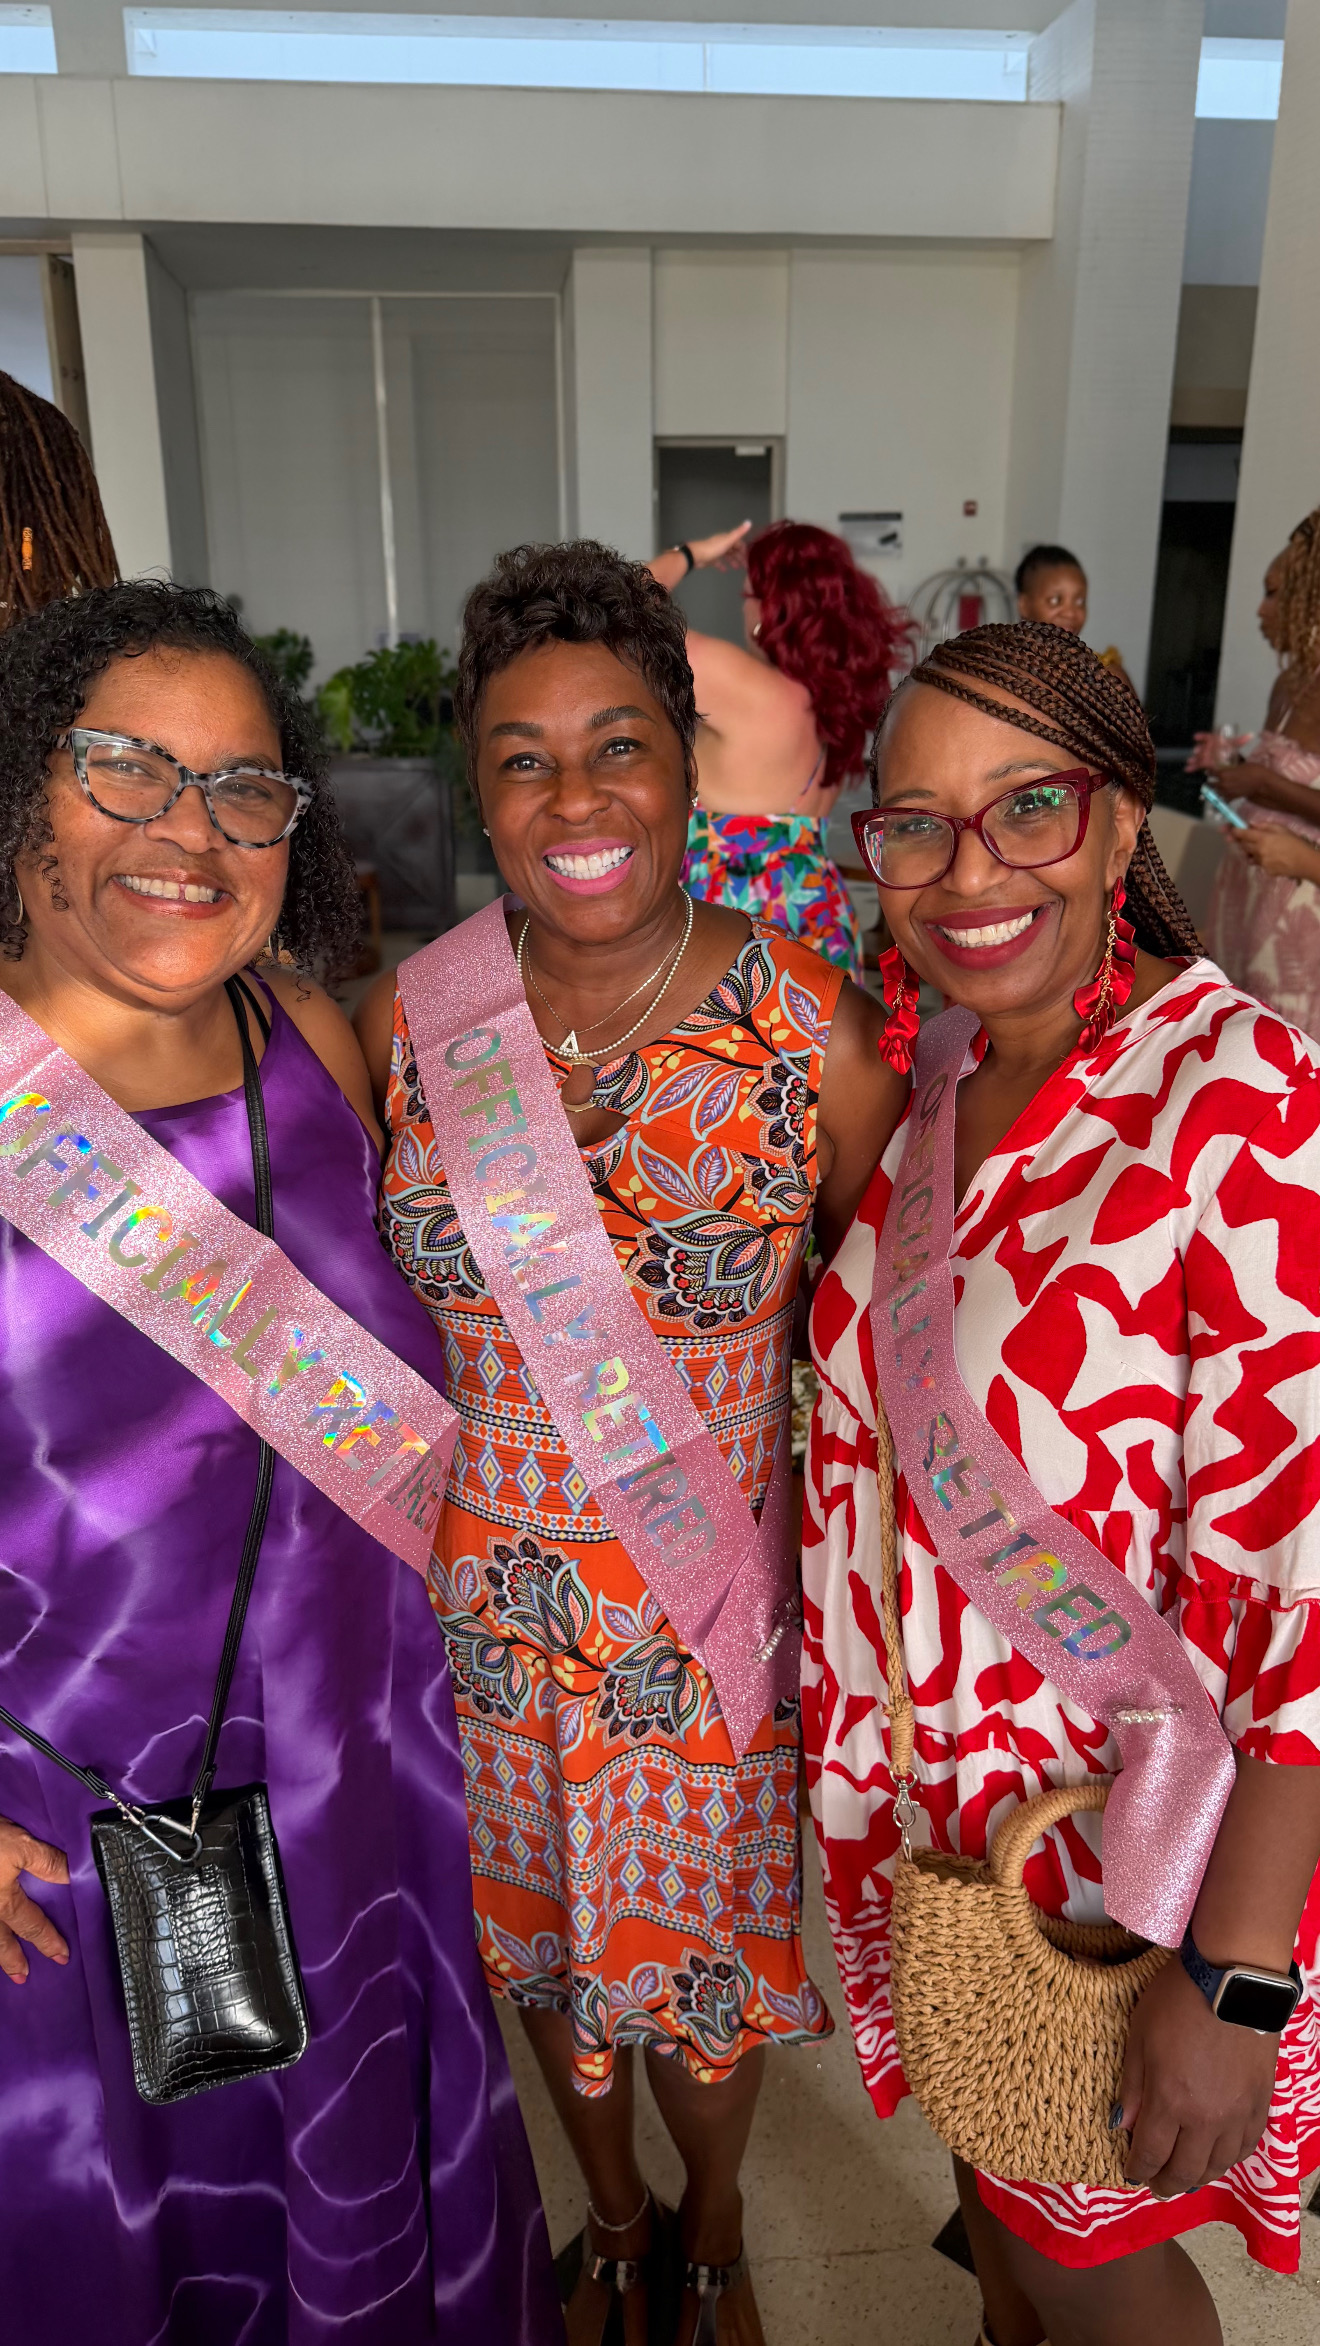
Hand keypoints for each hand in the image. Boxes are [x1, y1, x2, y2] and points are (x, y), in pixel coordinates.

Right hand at [0, 1815, 69, 1983]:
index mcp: (3, 1902)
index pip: (32, 1926)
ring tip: (1, 1967)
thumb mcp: (19, 1843)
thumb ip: (45, 1862)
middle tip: (23, 1977)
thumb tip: (72, 1877)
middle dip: (12, 1960)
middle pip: (0, 1942)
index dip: (48, 1941)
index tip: (63, 1956)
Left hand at [687, 522, 752, 572]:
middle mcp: (722, 544)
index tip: (749, 557)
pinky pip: (718, 562)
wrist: (696, 555)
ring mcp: (716, 551)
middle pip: (733, 550)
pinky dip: (722, 565)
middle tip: (745, 565)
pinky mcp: (710, 559)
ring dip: (732, 561)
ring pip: (726, 556)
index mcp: (726, 539)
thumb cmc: (713, 548)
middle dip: (739, 556)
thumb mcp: (728, 540)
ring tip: (737, 568)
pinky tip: (725, 570)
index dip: (744, 549)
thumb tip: (749, 522)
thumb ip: (739, 532)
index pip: (738, 543)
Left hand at [1118, 1955, 1279, 2195]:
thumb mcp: (1139, 2035)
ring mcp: (1237, 2114)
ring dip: (1199, 2176)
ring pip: (1218, 2165)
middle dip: (1166, 2183)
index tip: (1131, 2172)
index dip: (1138, 2169)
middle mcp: (1205, 2118)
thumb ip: (1133, 2085)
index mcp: (1170, 2101)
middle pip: (1185, 2170)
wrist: (1233, 1980)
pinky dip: (1229, 2158)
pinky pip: (1246, 2146)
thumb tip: (1123, 2125)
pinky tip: (1219, 2156)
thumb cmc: (1177, 2000)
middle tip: (1157, 2187)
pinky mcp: (1261, 2104)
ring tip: (1186, 2177)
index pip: (1151, 2154)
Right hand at [1186, 731, 1249, 773]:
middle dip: (1199, 750)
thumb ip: (1240, 740)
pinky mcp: (1203, 763)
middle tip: (1196, 751)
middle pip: (1202, 748)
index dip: (1201, 737)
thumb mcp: (1234, 745)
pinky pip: (1197, 764)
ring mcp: (1204, 755)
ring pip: (1198, 757)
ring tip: (1190, 761)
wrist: (1227, 757)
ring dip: (1194, 759)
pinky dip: (1192, 767)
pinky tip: (1188, 769)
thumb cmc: (1228, 749)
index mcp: (1214, 741)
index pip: (1207, 737)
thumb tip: (1251, 735)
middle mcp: (1207, 747)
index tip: (1196, 737)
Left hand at [1234, 825, 1319, 881]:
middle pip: (1243, 846)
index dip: (1234, 832)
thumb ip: (1264, 826)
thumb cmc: (1295, 842)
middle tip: (1246, 839)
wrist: (1304, 861)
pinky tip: (1272, 858)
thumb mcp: (1281, 829)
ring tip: (1266, 849)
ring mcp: (1261, 862)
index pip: (1242, 835)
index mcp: (1263, 838)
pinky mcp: (1265, 871)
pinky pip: (1259, 864)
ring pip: (1250, 856)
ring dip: (1253, 852)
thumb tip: (1250, 825)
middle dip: (1243, 842)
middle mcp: (1259, 851)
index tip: (1229, 830)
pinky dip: (1262, 860)